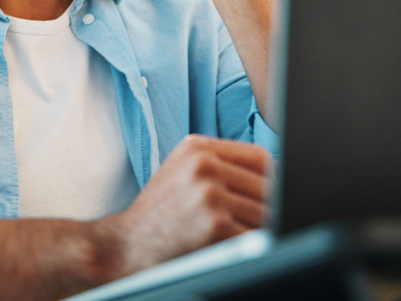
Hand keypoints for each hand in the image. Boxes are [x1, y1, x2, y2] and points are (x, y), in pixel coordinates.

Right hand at [101, 135, 270, 275]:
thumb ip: (221, 166)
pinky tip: (242, 253)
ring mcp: (209, 193)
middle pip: (267, 185)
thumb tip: (276, 176)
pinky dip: (258, 249)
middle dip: (271, 209)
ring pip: (267, 213)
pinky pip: (258, 237)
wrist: (124, 247)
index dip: (272, 181)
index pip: (259, 157)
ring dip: (265, 231)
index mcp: (197, 147)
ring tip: (249, 240)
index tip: (273, 199)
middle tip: (262, 225)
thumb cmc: (159, 214)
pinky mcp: (215, 225)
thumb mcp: (183, 172)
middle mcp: (203, 164)